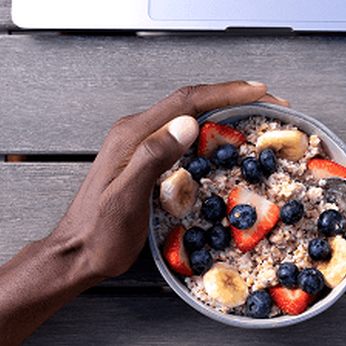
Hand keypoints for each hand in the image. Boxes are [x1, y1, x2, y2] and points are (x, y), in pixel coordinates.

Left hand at [45, 81, 285, 280]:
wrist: (77, 254)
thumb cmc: (100, 235)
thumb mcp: (127, 198)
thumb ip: (153, 157)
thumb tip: (187, 123)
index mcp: (133, 135)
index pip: (187, 101)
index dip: (226, 92)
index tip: (258, 91)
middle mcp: (136, 132)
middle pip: (191, 102)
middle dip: (233, 97)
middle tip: (269, 103)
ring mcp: (139, 144)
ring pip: (188, 116)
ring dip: (224, 110)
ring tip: (255, 115)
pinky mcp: (144, 158)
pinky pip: (182, 134)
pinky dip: (210, 129)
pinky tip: (225, 139)